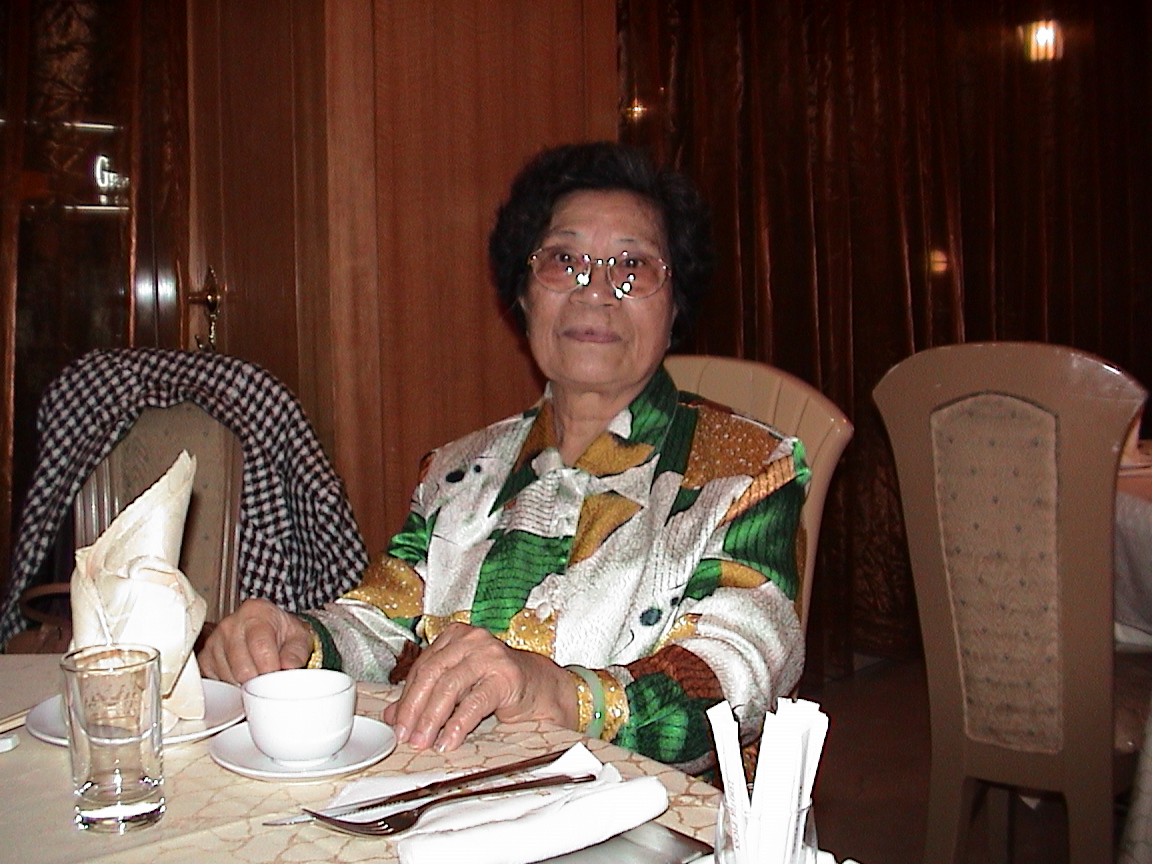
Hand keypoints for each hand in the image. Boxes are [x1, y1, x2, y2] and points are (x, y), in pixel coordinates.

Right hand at [198, 598, 312, 683]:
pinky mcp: (204, 659)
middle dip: (259, 681)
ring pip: (229, 680)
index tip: (278, 680)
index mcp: (255, 613)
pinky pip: (217, 684)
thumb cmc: (283, 633)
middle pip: (242, 668)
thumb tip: (289, 668)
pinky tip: (242, 678)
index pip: (260, 647)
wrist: (269, 630)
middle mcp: (230, 625)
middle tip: (270, 681)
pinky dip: (231, 688)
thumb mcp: (299, 637)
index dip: (271, 669)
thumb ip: (297, 652)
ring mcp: (214, 642)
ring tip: (257, 675)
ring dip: (245, 686)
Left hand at [382, 622, 577, 751]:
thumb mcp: (456, 688)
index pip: (422, 667)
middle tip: (406, 736)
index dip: (406, 698)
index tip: (397, 724)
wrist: (538, 688)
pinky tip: (449, 741)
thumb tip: (392, 715)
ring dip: (432, 718)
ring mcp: (490, 655)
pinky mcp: (506, 676)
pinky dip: (458, 724)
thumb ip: (426, 695)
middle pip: (432, 674)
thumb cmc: (495, 684)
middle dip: (414, 709)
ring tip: (424, 741)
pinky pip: (475, 702)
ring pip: (450, 686)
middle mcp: (471, 640)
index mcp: (455, 637)